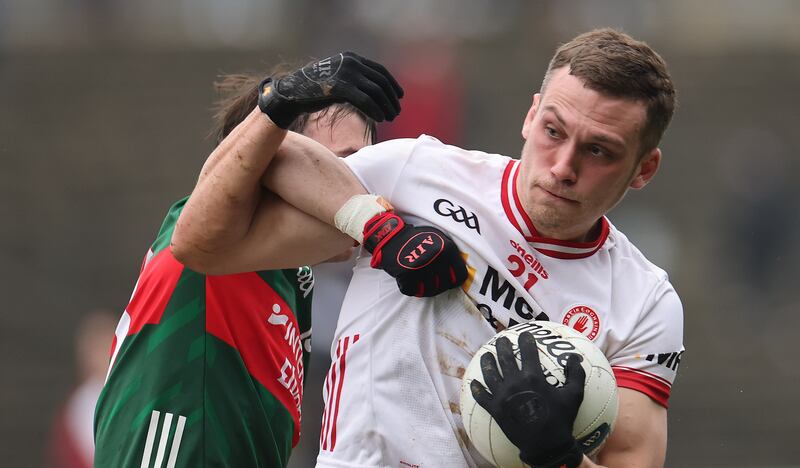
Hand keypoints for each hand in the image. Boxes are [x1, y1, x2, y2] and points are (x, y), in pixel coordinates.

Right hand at [258, 51, 403, 128]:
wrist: (293, 93)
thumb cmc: (317, 89)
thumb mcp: (339, 79)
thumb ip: (356, 81)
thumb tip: (376, 92)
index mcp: (352, 58)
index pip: (379, 70)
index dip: (392, 84)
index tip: (399, 97)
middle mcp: (351, 62)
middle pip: (380, 82)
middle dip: (391, 99)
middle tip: (396, 112)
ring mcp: (345, 74)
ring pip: (375, 92)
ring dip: (385, 106)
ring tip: (390, 118)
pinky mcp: (340, 87)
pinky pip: (365, 100)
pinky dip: (375, 110)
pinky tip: (380, 119)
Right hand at [362, 212, 466, 296]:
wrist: (391, 236)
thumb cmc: (416, 238)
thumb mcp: (438, 237)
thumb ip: (450, 253)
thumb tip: (461, 273)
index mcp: (448, 249)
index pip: (461, 276)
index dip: (454, 281)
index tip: (447, 281)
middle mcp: (437, 258)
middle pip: (445, 286)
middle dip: (438, 287)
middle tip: (430, 283)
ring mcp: (422, 266)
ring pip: (430, 291)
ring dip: (425, 290)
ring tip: (420, 283)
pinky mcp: (407, 273)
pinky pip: (413, 291)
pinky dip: (411, 289)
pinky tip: (409, 281)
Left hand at [470, 332, 585, 467]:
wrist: (546, 445)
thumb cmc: (561, 419)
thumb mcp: (574, 395)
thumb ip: (575, 373)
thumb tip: (574, 356)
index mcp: (533, 377)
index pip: (527, 351)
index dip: (525, 340)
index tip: (524, 334)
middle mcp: (514, 383)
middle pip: (504, 358)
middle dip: (502, 346)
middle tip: (501, 340)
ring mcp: (502, 396)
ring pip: (490, 374)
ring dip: (487, 362)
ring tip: (486, 355)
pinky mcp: (495, 409)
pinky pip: (482, 397)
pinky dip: (477, 389)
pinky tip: (475, 383)